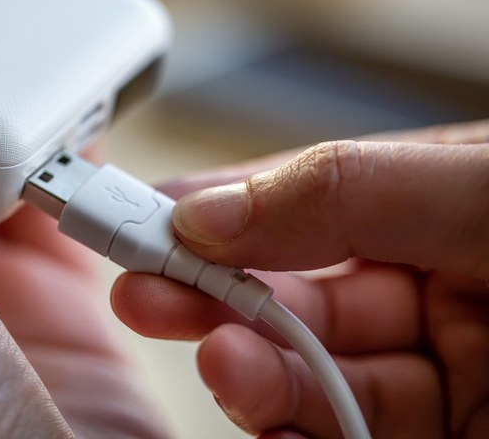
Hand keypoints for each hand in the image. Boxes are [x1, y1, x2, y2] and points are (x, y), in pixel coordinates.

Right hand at [112, 120, 488, 437]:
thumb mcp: (479, 192)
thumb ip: (349, 190)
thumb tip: (214, 209)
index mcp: (438, 204)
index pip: (306, 202)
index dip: (224, 211)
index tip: (152, 218)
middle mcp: (437, 284)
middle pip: (298, 293)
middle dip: (216, 295)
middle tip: (148, 292)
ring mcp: (445, 368)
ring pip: (318, 372)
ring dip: (254, 372)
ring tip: (220, 363)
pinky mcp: (447, 438)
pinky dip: (298, 437)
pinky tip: (270, 427)